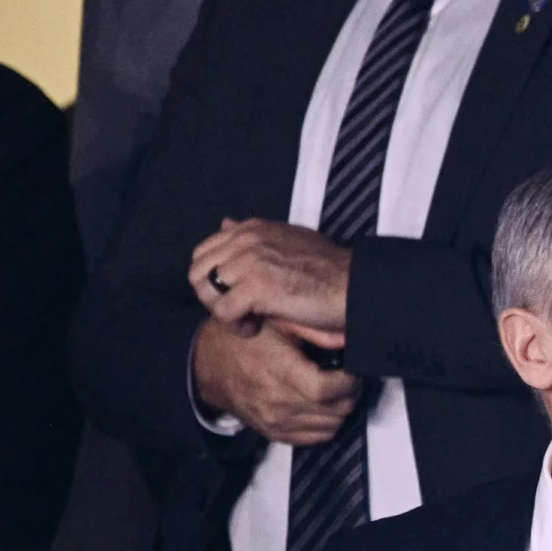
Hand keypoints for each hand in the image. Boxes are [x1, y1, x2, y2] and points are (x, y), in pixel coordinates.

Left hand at [191, 217, 352, 332]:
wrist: (354, 285)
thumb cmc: (330, 270)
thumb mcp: (288, 239)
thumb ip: (254, 235)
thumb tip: (225, 223)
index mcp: (251, 228)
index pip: (205, 252)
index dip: (215, 279)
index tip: (240, 294)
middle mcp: (245, 240)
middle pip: (197, 271)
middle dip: (213, 296)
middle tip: (240, 311)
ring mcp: (249, 262)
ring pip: (206, 291)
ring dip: (224, 312)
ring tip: (249, 320)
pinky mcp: (256, 288)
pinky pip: (224, 312)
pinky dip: (237, 326)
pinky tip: (258, 327)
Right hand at [193, 316, 358, 445]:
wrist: (208, 366)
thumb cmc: (243, 340)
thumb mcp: (276, 322)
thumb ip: (314, 330)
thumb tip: (348, 337)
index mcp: (279, 373)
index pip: (327, 390)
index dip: (349, 381)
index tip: (352, 370)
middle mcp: (277, 403)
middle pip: (334, 411)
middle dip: (349, 394)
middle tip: (348, 379)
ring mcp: (275, 422)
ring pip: (330, 427)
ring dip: (340, 410)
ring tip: (336, 390)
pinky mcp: (275, 433)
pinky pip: (315, 438)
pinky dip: (326, 424)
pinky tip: (323, 406)